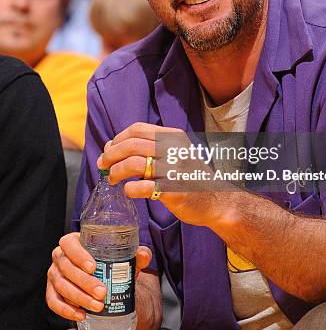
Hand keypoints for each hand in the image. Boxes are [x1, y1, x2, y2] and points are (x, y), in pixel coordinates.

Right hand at [46, 232, 151, 320]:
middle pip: (66, 267)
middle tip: (102, 292)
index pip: (69, 244)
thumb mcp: (123, 255)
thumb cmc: (109, 261)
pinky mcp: (52, 292)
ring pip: (61, 286)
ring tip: (97, 306)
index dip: (78, 255)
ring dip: (79, 297)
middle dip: (84, 282)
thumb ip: (136, 254)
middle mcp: (60, 256)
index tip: (93, 267)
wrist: (103, 277)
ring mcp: (54, 274)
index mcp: (74, 241)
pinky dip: (66, 310)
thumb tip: (143, 255)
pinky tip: (81, 314)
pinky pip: (53, 302)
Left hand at [98, 122, 230, 226]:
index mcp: (174, 137)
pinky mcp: (174, 191)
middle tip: (103, 164)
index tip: (108, 149)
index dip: (118, 139)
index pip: (138, 129)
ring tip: (112, 179)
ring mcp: (175, 170)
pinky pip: (143, 187)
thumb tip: (114, 147)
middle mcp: (174, 150)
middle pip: (132, 145)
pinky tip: (128, 191)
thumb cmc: (191, 177)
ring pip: (134, 163)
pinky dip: (130, 189)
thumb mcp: (177, 153)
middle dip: (111, 155)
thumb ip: (153, 148)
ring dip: (116, 171)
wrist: (218, 200)